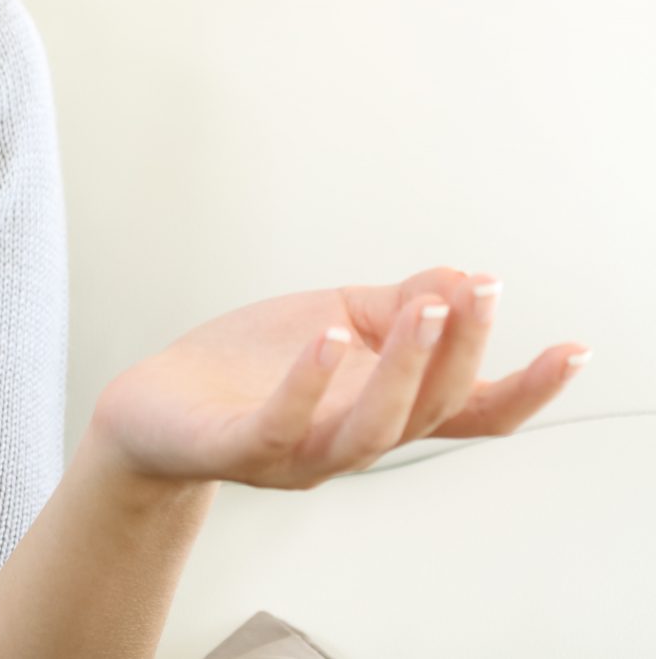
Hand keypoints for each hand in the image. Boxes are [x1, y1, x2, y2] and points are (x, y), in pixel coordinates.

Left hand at [87, 265, 591, 489]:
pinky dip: (310, 382)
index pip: (472, 411)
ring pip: (372, 427)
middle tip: (475, 295)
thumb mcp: (336, 318)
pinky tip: (328, 340)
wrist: (156, 405)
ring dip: (405, 368)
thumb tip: (466, 276)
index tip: (573, 349)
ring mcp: (302, 452)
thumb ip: (399, 303)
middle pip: (431, 409)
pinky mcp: (243, 448)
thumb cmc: (249, 366)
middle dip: (460, 350)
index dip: (526, 389)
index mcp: (384, 406)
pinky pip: (284, 422)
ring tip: (422, 311)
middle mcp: (354, 439)